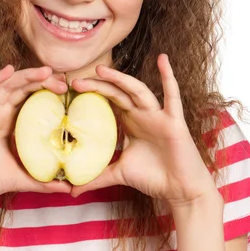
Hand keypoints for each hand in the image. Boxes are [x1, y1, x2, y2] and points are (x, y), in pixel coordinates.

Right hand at [0, 65, 71, 207]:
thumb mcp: (23, 177)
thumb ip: (44, 180)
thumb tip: (70, 188)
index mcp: (10, 121)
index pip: (31, 98)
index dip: (47, 90)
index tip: (67, 90)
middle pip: (21, 88)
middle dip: (42, 81)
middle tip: (63, 81)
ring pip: (6, 86)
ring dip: (25, 75)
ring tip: (45, 71)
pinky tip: (9, 70)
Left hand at [68, 54, 218, 207]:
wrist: (180, 191)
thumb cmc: (153, 177)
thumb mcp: (118, 174)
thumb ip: (95, 178)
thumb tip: (71, 191)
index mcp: (130, 122)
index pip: (108, 101)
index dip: (91, 93)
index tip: (70, 89)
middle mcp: (142, 115)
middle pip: (117, 93)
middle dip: (97, 86)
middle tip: (75, 81)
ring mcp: (158, 115)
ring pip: (137, 90)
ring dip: (119, 79)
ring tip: (101, 70)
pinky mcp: (174, 121)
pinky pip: (172, 96)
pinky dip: (168, 77)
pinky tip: (163, 59)